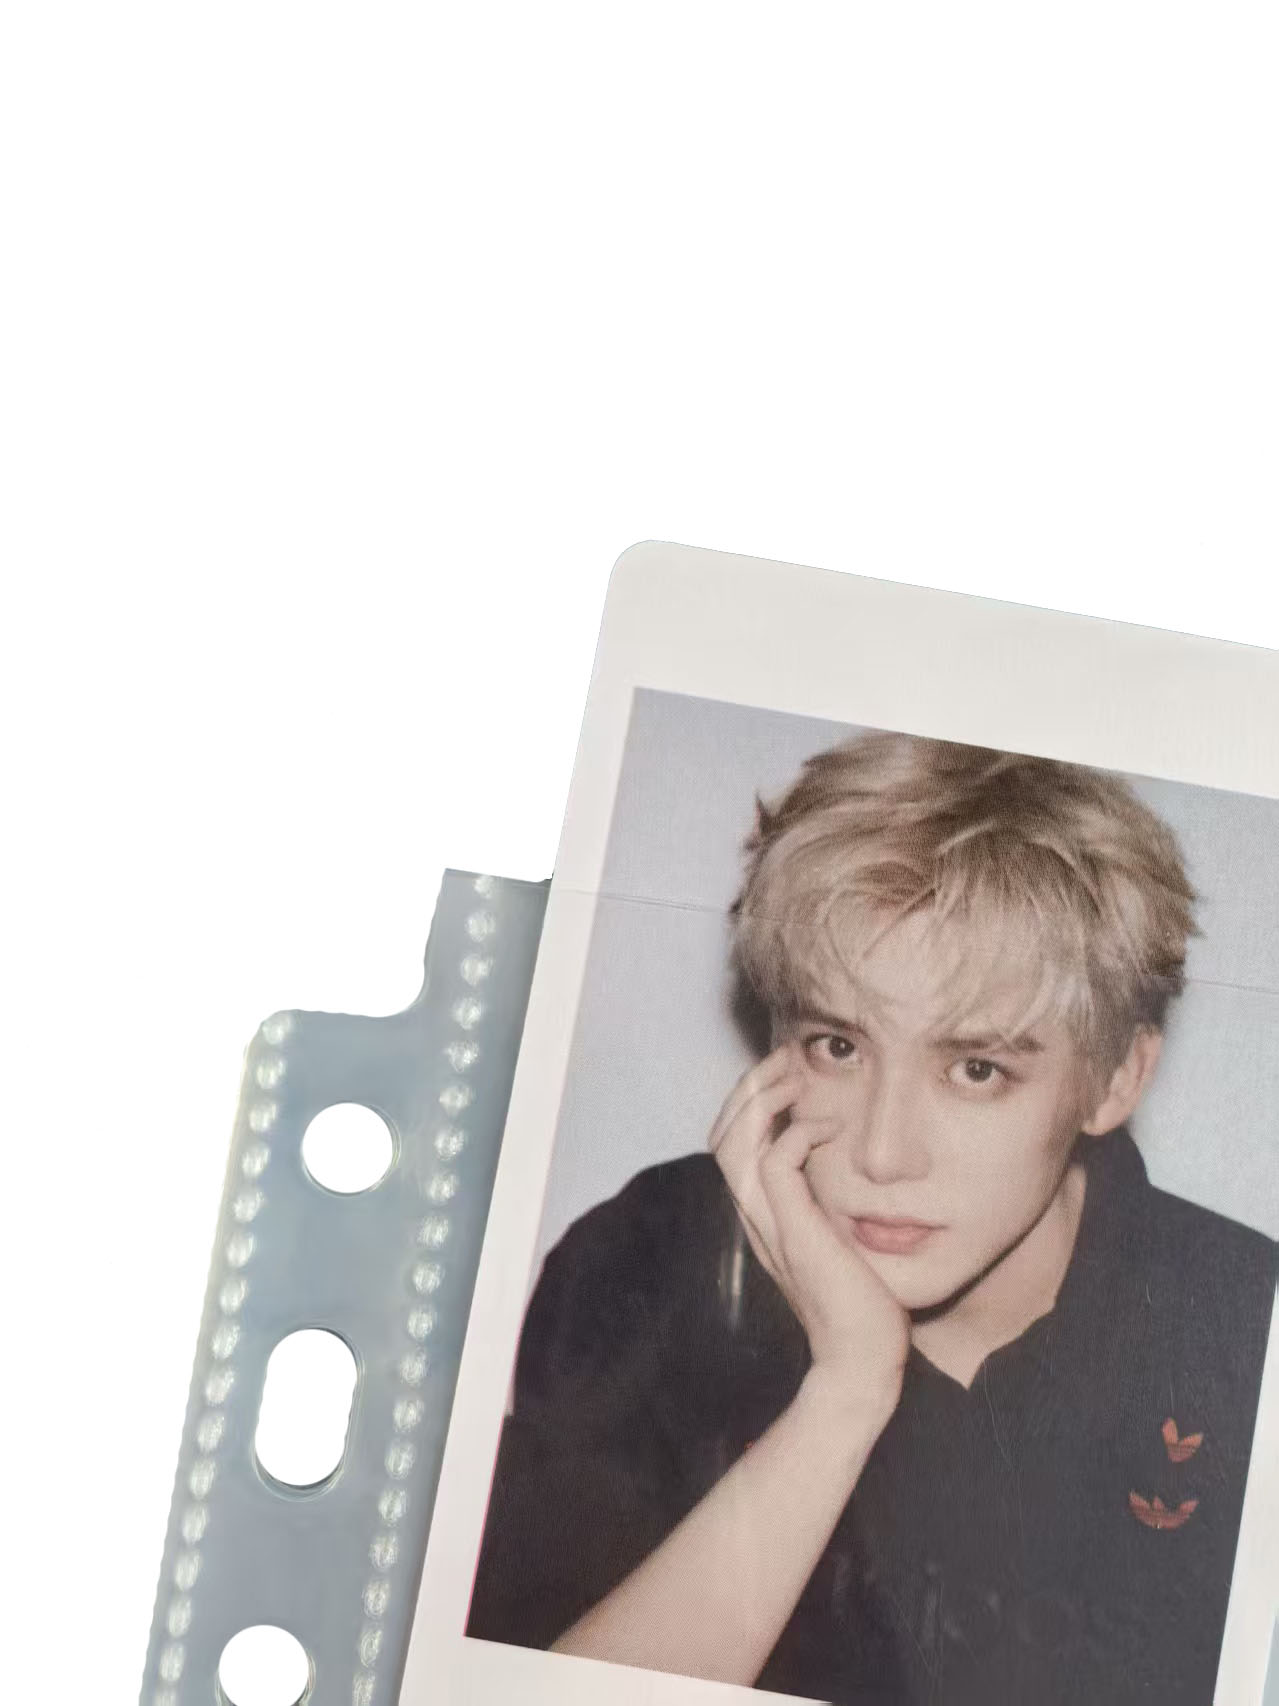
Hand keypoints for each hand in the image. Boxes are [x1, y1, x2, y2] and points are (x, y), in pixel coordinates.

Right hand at [709, 1044, 909, 1419]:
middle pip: (721, 1133)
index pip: (730, 1142)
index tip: (787, 1074)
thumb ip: (826, 1204)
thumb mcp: (837, 1239)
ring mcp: (769, 1225)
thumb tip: (843, 1162)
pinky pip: (774, 1163)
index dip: (750, 1100)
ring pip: (733, 1141)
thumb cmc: (861, 1305)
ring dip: (763, 1098)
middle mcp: (755, 1217)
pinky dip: (795, 1133)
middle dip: (749, 1086)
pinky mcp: (794, 1231)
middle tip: (787, 1058)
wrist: (863, 1360)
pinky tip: (826, 1126)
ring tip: (796, 1074)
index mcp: (761, 1215)